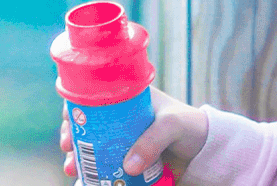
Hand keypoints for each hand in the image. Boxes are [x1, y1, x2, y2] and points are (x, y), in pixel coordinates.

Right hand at [61, 87, 205, 180]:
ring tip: (74, 171)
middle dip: (72, 140)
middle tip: (69, 153)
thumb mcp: (172, 126)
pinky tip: (86, 182)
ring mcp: (124, 141)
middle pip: (87, 126)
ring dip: (80, 159)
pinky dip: (95, 174)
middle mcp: (120, 120)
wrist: (208, 150)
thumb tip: (127, 167)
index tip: (68, 126)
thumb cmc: (191, 126)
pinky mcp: (129, 161)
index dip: (75, 111)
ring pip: (93, 149)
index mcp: (126, 100)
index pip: (92, 99)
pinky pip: (107, 166)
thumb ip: (152, 142)